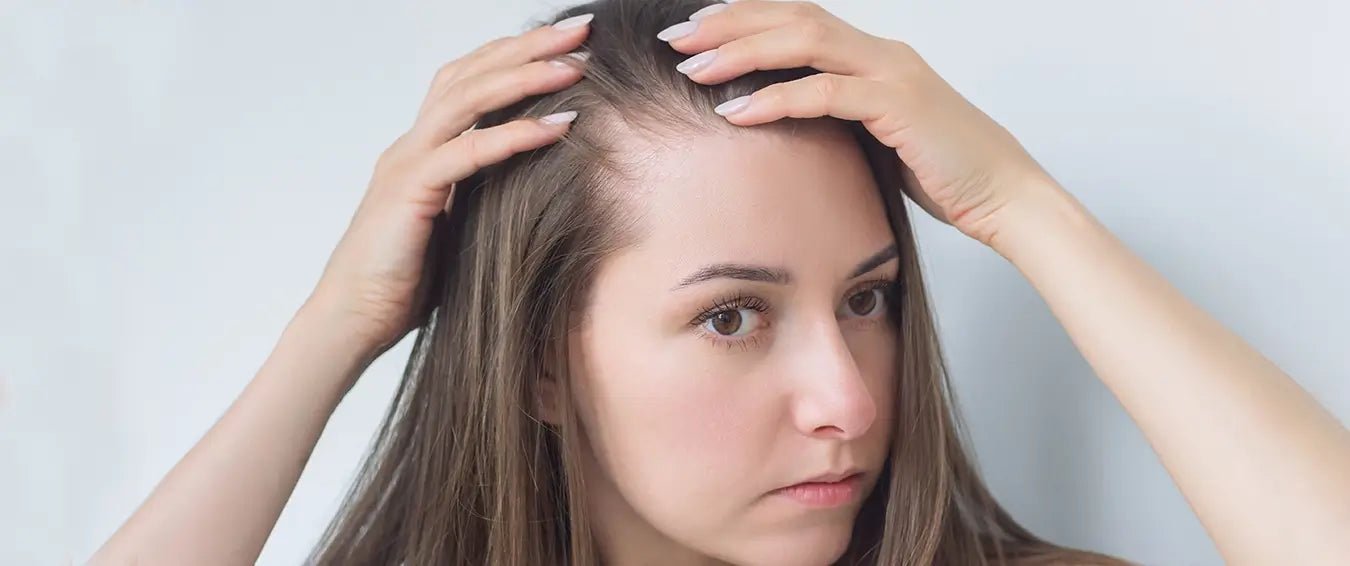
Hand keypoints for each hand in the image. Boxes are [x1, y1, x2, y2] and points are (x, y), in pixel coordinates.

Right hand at [305, 14, 594, 357]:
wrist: (352, 322)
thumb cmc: (406, 286)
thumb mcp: (458, 230)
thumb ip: (484, 198)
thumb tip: (537, 187)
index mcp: (423, 151)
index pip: (467, 81)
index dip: (513, 55)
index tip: (566, 43)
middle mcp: (412, 146)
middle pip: (470, 74)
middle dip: (527, 47)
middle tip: (580, 29)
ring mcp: (406, 164)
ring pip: (467, 99)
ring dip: (525, 77)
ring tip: (576, 65)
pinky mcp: (410, 192)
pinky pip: (469, 152)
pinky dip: (515, 135)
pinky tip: (558, 126)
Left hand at [662, 1, 1065, 246]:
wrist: (1006, 197)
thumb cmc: (943, 174)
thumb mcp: (877, 140)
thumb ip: (837, 123)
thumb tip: (783, 128)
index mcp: (873, 57)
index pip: (798, 18)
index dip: (744, 17)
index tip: (694, 31)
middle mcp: (881, 53)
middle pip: (792, 16)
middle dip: (728, 23)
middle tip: (675, 36)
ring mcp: (892, 73)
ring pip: (803, 42)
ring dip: (742, 51)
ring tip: (692, 67)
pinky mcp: (899, 105)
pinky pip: (825, 93)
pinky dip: (776, 99)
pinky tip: (735, 112)